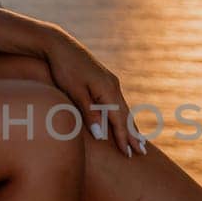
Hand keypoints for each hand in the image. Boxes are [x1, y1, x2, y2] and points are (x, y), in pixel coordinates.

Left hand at [39, 30, 144, 158]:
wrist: (59, 46)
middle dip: (133, 134)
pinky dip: (122, 114)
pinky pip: (117, 102)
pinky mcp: (103, 79)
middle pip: (126, 115)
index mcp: (108, 90)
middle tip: (142, 152)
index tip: (129, 154)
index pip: (119, 120)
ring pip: (123, 108)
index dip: (123, 138)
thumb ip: (89, 114)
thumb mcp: (75, 93)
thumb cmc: (65, 69)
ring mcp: (109, 82)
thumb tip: (101, 136)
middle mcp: (113, 86)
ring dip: (130, 125)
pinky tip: (122, 119)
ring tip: (137, 139)